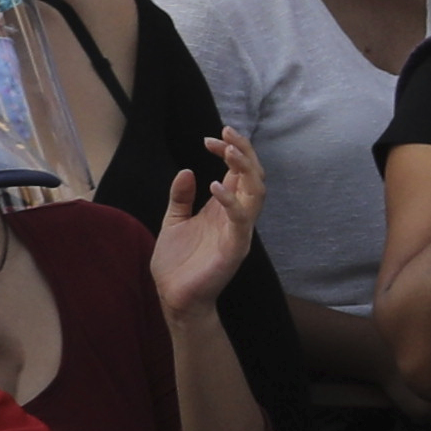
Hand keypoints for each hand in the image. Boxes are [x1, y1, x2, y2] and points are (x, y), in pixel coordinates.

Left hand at [152, 128, 264, 314]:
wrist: (174, 297)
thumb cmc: (178, 263)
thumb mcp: (173, 221)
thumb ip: (181, 198)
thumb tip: (188, 170)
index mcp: (224, 208)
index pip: (237, 172)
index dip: (228, 151)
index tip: (209, 139)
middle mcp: (236, 216)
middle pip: (254, 176)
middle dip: (244, 151)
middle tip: (226, 133)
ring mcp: (239, 231)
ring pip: (256, 193)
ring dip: (245, 169)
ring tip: (228, 151)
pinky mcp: (235, 247)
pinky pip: (241, 219)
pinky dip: (231, 200)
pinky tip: (213, 186)